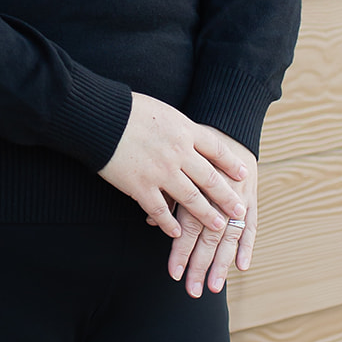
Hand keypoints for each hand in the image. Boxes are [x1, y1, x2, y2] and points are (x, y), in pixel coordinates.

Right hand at [98, 93, 247, 238]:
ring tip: (218, 226)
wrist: (98, 116)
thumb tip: (188, 137)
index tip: (243, 174)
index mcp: (184, 131)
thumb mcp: (162, 110)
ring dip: (207, 214)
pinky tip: (176, 233)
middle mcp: (178, 153)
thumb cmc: (125, 109)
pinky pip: (160, 210)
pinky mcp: (140, 186)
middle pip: (210, 178)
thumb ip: (178, 128)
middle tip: (240, 211)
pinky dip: (170, 223)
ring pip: (191, 198)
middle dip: (227, 197)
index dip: (231, 164)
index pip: (216, 150)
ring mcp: (160, 171)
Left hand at [165, 133, 257, 296]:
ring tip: (216, 287)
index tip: (173, 274)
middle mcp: (218, 194)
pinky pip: (251, 223)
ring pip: (230, 234)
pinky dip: (247, 245)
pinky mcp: (252, 195)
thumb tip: (149, 219)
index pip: (188, 227)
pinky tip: (242, 266)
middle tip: (193, 291)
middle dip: (201, 266)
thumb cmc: (189, 143)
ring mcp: (238, 195)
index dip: (181, 251)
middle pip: (209, 236)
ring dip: (223, 263)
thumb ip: (165, 191)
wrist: (223, 122)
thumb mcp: (172, 161)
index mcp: (194, 186)